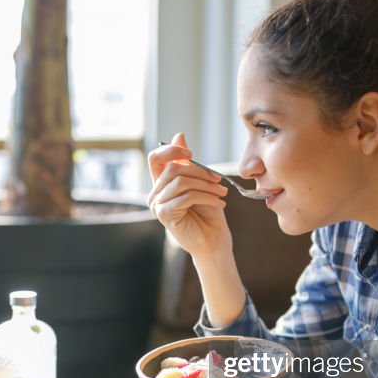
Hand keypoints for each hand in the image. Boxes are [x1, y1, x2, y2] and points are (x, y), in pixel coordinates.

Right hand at [147, 132, 231, 259]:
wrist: (213, 241)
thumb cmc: (207, 213)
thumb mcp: (201, 182)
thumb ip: (188, 163)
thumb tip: (179, 135)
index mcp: (161, 184)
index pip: (155, 158)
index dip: (171, 151)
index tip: (191, 155)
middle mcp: (155, 194)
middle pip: (173, 168)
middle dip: (200, 171)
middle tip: (219, 180)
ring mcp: (157, 205)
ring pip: (181, 181)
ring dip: (206, 185)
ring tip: (221, 193)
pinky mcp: (164, 215)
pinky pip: (186, 196)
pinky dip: (206, 197)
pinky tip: (220, 204)